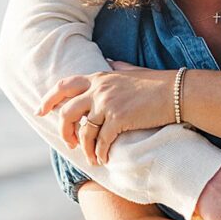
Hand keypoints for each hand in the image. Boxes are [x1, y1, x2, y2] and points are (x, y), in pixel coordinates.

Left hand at [37, 60, 173, 164]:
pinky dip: (101, 152)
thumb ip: (118, 68)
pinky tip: (103, 158)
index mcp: (101, 78)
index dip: (49, 99)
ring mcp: (108, 104)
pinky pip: (101, 141)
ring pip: (83, 131)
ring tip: (91, 156)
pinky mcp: (118, 119)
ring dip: (85, 148)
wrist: (179, 92)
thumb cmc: (160, 83)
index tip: (41, 111)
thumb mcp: (134, 72)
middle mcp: (100, 90)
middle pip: (66, 112)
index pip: (64, 86)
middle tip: (69, 142)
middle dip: (64, 130)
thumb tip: (109, 61)